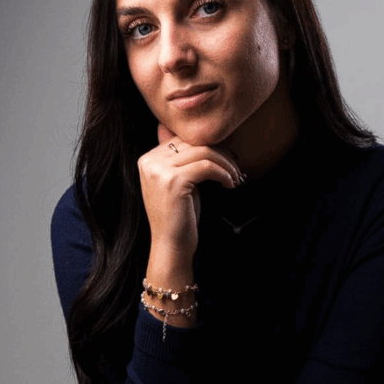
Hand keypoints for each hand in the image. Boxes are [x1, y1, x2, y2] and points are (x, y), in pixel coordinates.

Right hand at [137, 123, 242, 257]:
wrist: (171, 245)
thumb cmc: (179, 215)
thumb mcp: (179, 182)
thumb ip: (183, 160)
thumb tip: (204, 138)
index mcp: (148, 159)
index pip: (183, 139)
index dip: (208, 146)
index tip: (226, 159)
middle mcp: (150, 161)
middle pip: (193, 143)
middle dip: (220, 153)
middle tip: (235, 167)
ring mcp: (160, 170)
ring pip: (203, 152)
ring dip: (225, 163)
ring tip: (235, 177)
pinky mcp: (173, 181)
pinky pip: (207, 167)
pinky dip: (223, 174)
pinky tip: (230, 184)